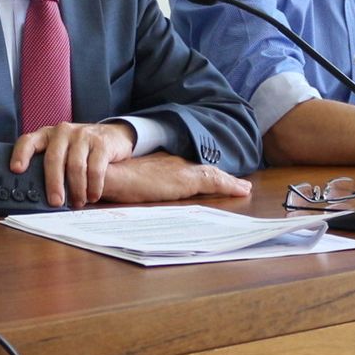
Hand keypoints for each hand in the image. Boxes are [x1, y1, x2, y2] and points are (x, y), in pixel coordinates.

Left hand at [10, 121, 136, 207]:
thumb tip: (35, 195)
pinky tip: (92, 196)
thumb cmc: (79, 150)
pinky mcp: (101, 142)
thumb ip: (49, 166)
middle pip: (53, 158)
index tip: (16, 169)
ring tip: (77, 203)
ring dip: (76, 189)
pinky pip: (95, 168)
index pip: (28, 141)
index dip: (21, 154)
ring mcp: (82, 135)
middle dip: (53, 183)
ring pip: (75, 166)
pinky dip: (93, 186)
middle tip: (55, 202)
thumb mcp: (62, 152)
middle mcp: (62, 132)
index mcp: (46, 135)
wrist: (112, 136)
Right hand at [98, 152, 252, 203]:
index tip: (212, 176)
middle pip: (203, 170)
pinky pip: (214, 182)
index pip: (187, 167)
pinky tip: (242, 190)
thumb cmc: (115, 181)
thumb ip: (138, 185)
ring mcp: (181, 170)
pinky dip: (230, 185)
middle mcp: (174, 162)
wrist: (112, 176)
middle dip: (220, 177)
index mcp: (161, 163)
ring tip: (243, 187)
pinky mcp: (185, 180)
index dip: (202, 173)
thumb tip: (137, 192)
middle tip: (237, 183)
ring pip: (212, 175)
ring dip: (229, 182)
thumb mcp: (130, 182)